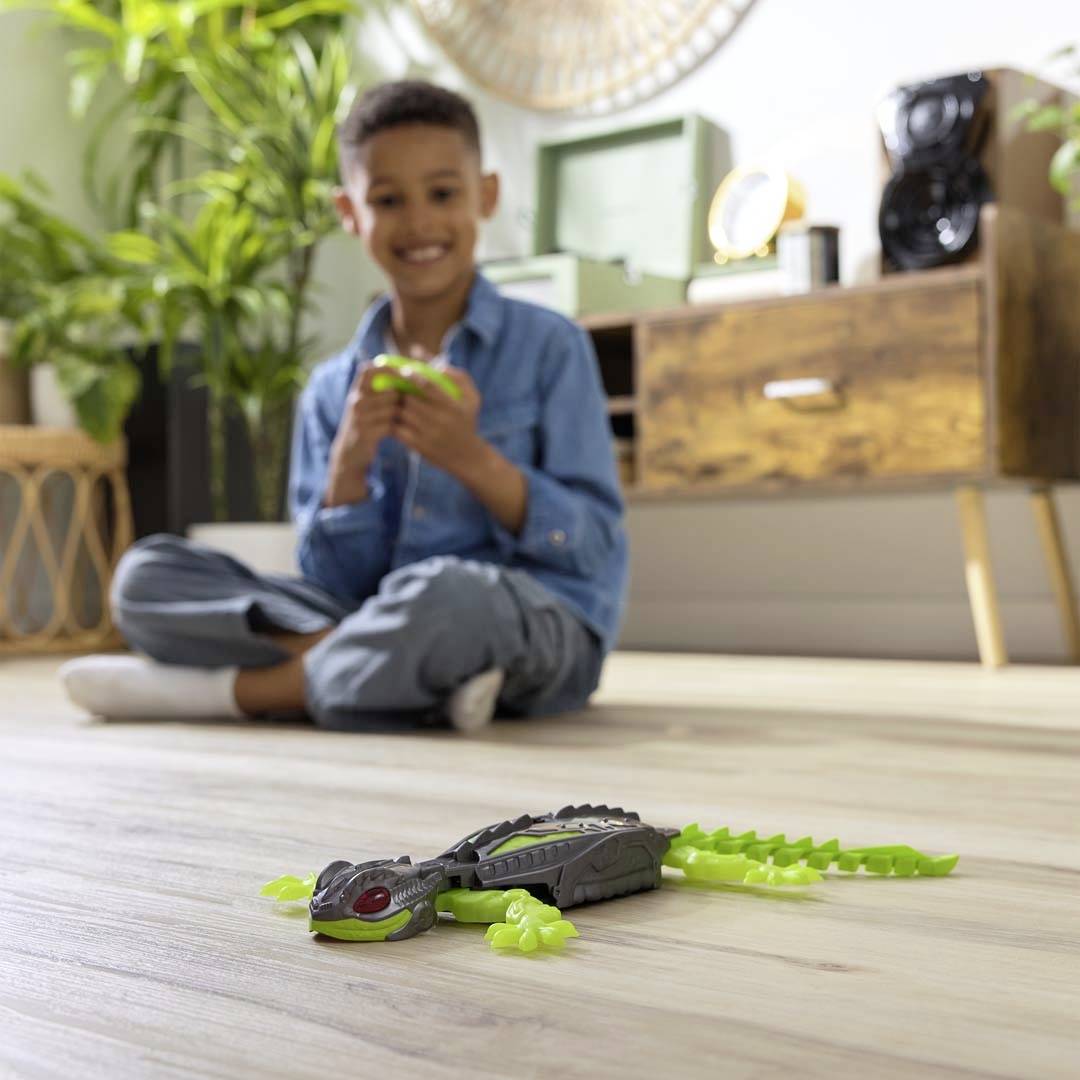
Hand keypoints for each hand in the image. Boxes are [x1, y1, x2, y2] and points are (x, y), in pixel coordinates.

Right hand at [324, 364, 397, 505]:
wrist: (350, 452)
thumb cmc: (368, 424)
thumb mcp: (369, 404)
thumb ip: (382, 389)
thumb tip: (410, 371)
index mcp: (357, 390)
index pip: (369, 370)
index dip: (388, 369)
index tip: (404, 375)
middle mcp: (355, 401)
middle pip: (390, 392)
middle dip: (404, 399)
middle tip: (411, 406)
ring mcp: (359, 418)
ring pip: (392, 409)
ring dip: (403, 415)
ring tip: (406, 420)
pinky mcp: (364, 433)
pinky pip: (389, 426)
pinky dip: (399, 428)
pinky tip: (401, 431)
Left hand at [391, 365, 484, 477]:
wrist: (468, 457)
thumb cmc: (466, 419)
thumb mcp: (471, 396)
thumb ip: (453, 374)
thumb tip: (425, 355)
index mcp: (454, 406)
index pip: (429, 386)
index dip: (413, 375)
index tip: (405, 371)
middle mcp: (442, 421)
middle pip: (410, 399)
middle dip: (401, 391)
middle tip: (394, 385)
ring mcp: (429, 435)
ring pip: (402, 414)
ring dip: (396, 405)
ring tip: (394, 400)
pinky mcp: (419, 447)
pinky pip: (398, 430)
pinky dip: (394, 421)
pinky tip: (396, 417)